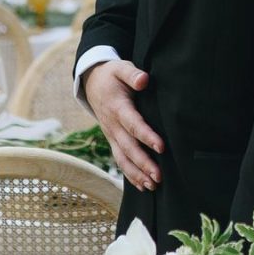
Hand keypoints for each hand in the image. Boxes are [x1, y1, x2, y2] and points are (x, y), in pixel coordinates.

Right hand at [82, 60, 162, 189]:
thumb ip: (132, 74)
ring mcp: (111, 135)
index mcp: (117, 107)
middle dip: (143, 163)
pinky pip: (119, 160)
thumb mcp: (121, 68)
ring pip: (122, 158)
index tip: (161, 147)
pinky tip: (142, 186)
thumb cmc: (112, 75)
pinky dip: (130, 174)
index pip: (133, 124)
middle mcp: (112, 125)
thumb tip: (143, 80)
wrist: (92, 83)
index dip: (146, 136)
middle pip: (128, 147)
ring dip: (136, 174)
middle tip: (158, 176)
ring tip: (152, 185)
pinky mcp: (112, 140)